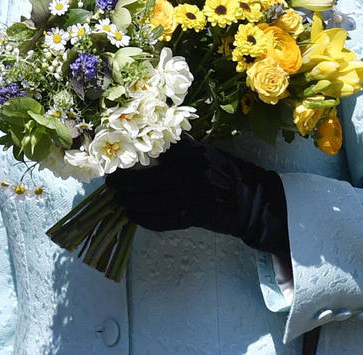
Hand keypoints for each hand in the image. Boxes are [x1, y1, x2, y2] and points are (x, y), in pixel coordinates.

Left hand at [106, 137, 289, 260]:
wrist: (251, 199)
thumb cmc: (228, 171)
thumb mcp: (208, 151)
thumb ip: (184, 148)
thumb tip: (160, 140)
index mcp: (190, 155)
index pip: (154, 154)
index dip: (133, 158)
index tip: (118, 160)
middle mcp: (187, 175)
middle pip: (145, 181)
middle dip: (124, 184)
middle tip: (111, 184)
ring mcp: (189, 198)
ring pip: (150, 202)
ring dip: (130, 203)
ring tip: (118, 200)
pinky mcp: (191, 217)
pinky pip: (161, 220)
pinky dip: (144, 219)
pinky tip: (134, 216)